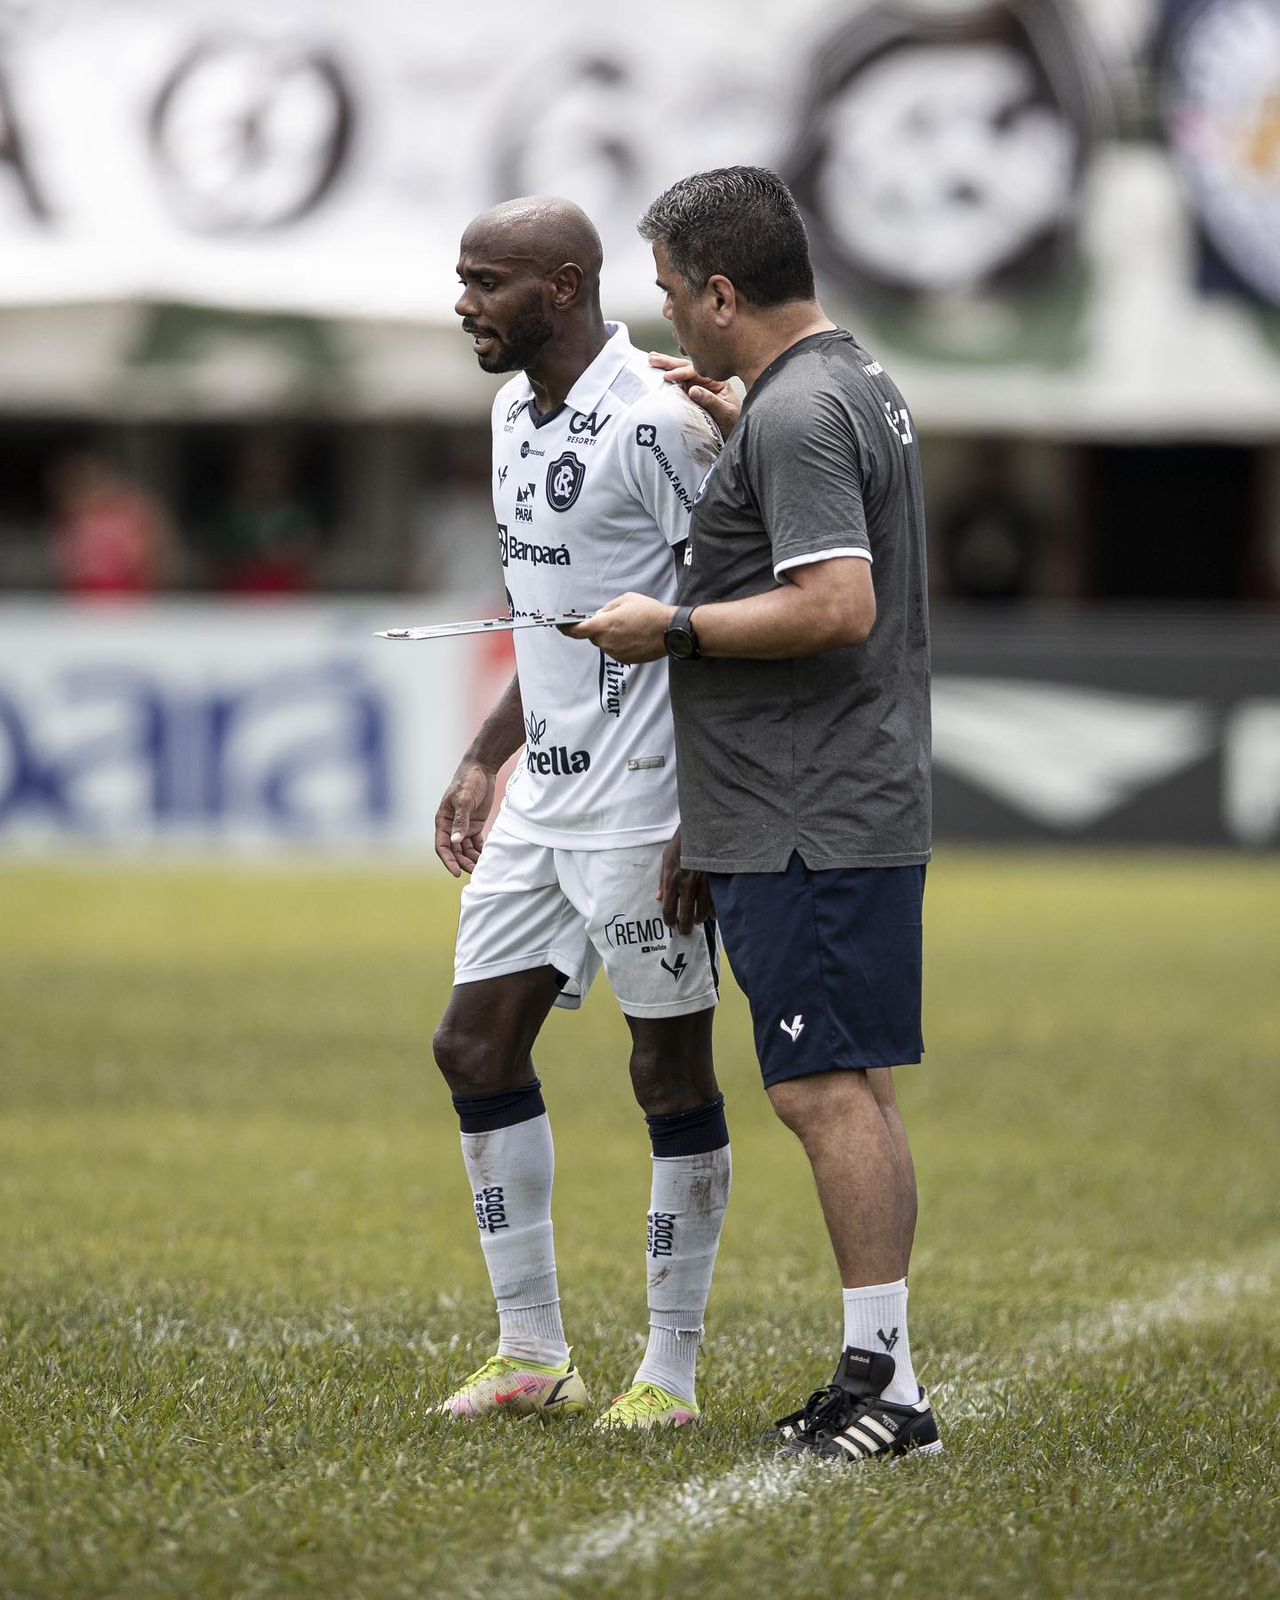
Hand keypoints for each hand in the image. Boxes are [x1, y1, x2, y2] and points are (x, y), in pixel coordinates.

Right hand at [434, 758, 496, 876]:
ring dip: (472, 859)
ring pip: (466, 849)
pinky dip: (480, 851)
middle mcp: (451, 826)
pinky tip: (487, 858)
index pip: (442, 846)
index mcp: (442, 820)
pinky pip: (476, 843)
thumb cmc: (468, 781)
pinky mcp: (475, 824)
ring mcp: (463, 826)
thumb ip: (460, 821)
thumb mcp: (464, 800)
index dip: (448, 860)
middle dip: (463, 862)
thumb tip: (455, 841)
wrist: (481, 768)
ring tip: (482, 868)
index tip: (457, 872)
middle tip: (475, 872)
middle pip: (455, 850)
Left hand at [564, 593, 672, 663]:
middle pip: (594, 636)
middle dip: (600, 629)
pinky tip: (635, 636)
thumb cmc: (649, 612)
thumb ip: (608, 608)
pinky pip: (616, 651)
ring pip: (606, 644)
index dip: (566, 629)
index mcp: (604, 625)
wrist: (670, 631)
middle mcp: (607, 642)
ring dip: (612, 637)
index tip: (559, 626)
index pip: (577, 630)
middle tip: (617, 620)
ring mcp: (616, 653)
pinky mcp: (625, 660)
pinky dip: (621, 644)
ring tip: (631, 627)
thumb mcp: (626, 599)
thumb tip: (599, 615)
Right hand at [649, 352, 741, 437]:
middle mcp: (705, 380)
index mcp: (716, 381)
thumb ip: (711, 401)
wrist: (732, 433)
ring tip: (651, 359)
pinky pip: (678, 383)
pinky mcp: (690, 394)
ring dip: (665, 366)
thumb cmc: (732, 422)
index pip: (696, 372)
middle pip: (686, 367)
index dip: (681, 373)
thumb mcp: (725, 412)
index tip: (668, 376)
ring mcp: (697, 386)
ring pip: (680, 373)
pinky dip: (666, 376)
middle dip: (669, 363)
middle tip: (653, 358)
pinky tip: (657, 371)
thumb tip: (693, 390)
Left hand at [658, 828, 712, 934]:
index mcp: (672, 881)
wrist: (701, 830)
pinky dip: (714, 911)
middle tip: (685, 931)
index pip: (668, 909)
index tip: (671, 924)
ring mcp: (703, 885)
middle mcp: (687, 886)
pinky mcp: (715, 882)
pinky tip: (713, 914)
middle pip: (686, 916)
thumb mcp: (666, 859)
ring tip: (699, 920)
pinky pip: (716, 903)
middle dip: (685, 927)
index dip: (669, 921)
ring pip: (703, 912)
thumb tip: (659, 898)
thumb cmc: (681, 843)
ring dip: (700, 919)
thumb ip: (662, 881)